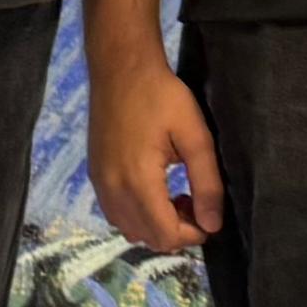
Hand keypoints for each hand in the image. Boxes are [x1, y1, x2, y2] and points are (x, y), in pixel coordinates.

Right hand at [85, 46, 218, 251]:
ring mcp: (100, 183)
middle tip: (194, 201)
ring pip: (129, 229)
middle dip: (176, 230)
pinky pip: (115, 213)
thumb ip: (207, 184)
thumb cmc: (162, 97)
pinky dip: (137, 214)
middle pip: (147, 237)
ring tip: (174, 196)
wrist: (120, 69)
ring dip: (155, 224)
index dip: (192, 235)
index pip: (165, 235)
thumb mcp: (196, 136)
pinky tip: (152, 188)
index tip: (207, 215)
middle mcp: (113, 189)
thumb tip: (212, 224)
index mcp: (139, 181)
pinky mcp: (95, 175)